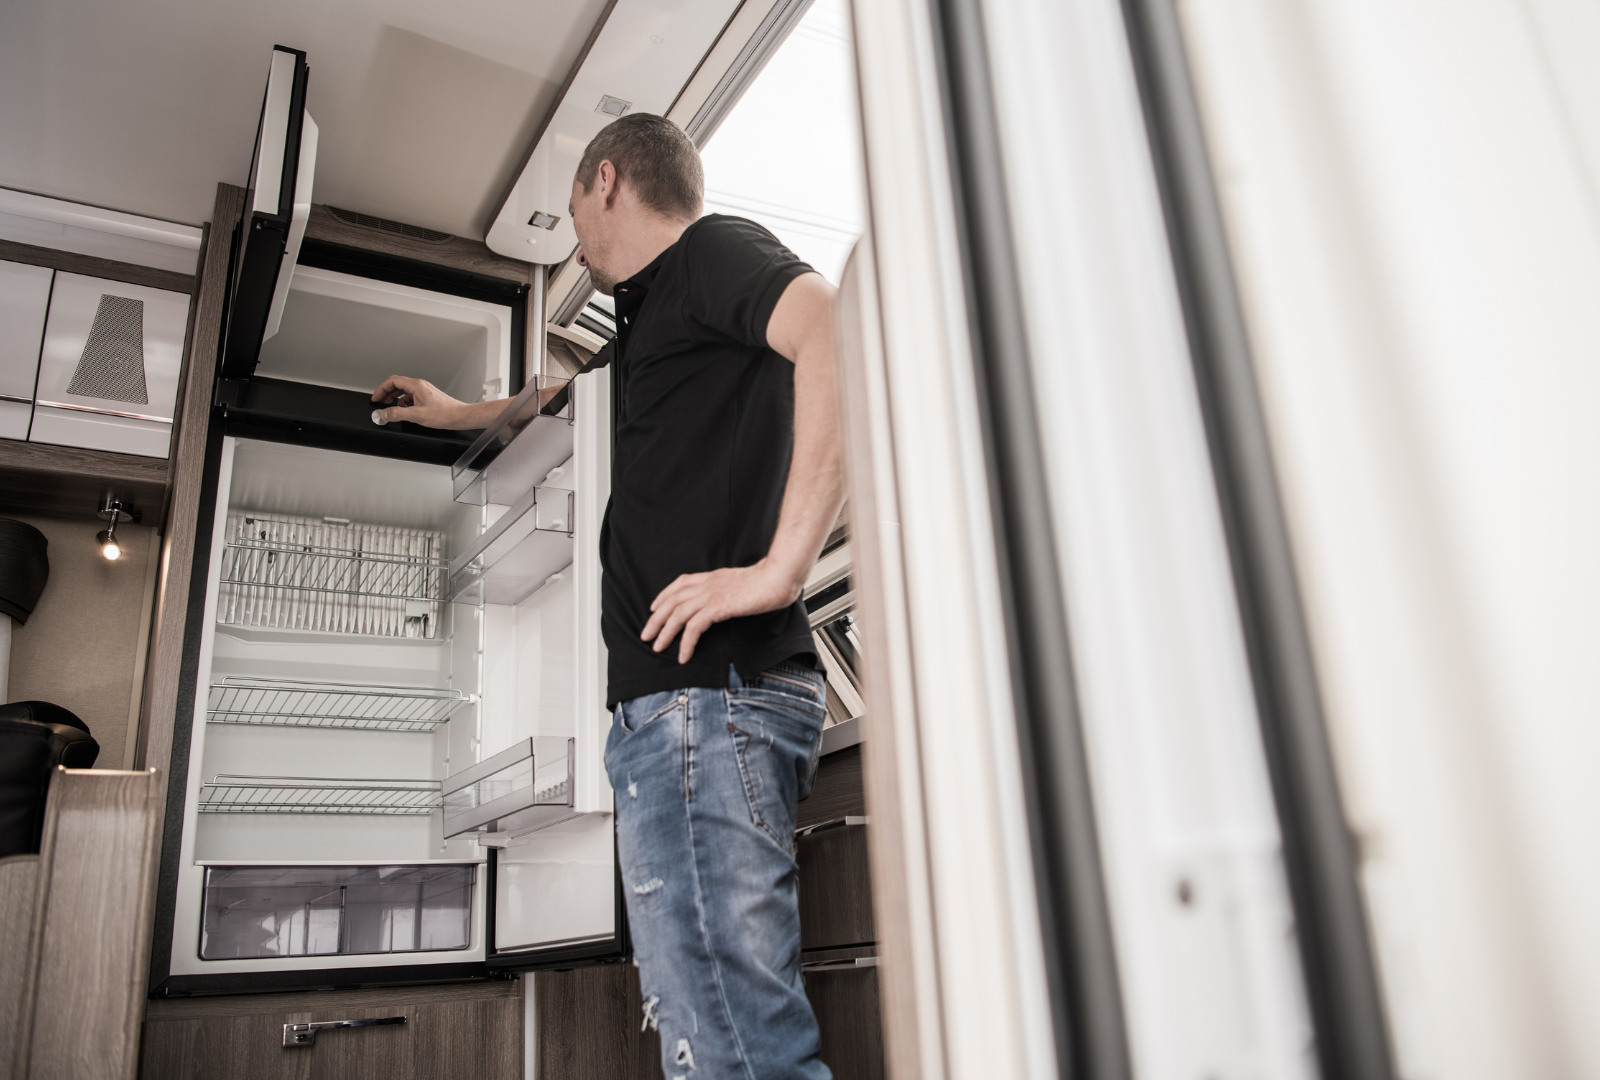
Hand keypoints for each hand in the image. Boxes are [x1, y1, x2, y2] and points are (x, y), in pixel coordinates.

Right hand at [371, 375, 468, 428]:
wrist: (459, 416)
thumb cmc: (444, 413)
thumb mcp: (417, 415)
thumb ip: (398, 413)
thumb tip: (384, 413)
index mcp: (416, 385)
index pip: (392, 381)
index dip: (381, 389)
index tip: (375, 398)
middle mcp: (419, 386)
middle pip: (396, 385)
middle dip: (386, 394)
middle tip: (379, 404)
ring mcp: (423, 391)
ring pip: (403, 392)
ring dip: (394, 399)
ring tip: (389, 409)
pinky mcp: (426, 397)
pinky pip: (410, 398)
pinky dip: (403, 404)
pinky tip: (403, 412)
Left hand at [641, 561, 802, 663]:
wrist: (778, 578)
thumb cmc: (769, 581)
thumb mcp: (744, 583)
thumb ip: (732, 589)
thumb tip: (730, 599)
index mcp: (713, 577)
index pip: (680, 584)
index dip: (664, 596)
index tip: (655, 607)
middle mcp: (708, 584)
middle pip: (672, 600)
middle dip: (656, 619)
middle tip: (647, 634)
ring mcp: (711, 594)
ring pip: (678, 614)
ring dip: (665, 632)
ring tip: (658, 647)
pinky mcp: (718, 606)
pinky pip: (694, 627)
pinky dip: (686, 642)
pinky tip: (683, 654)